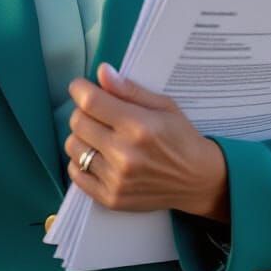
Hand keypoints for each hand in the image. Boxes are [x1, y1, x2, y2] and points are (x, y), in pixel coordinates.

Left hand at [64, 63, 228, 219]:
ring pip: (72, 146)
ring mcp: (116, 179)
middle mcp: (125, 154)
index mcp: (138, 126)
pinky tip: (98, 155)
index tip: (81, 87)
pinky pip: (76, 174)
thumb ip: (130, 90)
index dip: (80, 89)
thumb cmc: (181, 138)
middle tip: (96, 111)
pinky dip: (80, 161)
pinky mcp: (111, 198)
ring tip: (98, 134)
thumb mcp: (164, 106)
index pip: (90, 102)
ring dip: (81, 136)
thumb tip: (102, 72)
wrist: (198, 181)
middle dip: (82, 110)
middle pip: (77, 122)